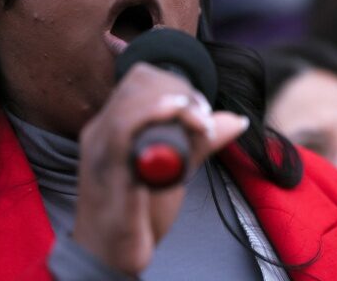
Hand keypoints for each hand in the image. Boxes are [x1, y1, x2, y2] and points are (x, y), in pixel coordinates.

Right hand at [72, 62, 249, 274]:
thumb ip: (198, 142)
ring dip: (172, 103)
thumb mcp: (173, 169)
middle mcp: (100, 133)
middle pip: (135, 84)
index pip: (137, 78)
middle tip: (202, 116)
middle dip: (177, 90)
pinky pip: (122, 134)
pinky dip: (151, 116)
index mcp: (111, 127)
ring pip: (130, 104)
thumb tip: (236, 120)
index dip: (172, 82)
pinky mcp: (109, 175)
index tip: (199, 107)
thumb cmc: (138, 212)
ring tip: (197, 120)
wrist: (110, 257)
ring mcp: (101, 153)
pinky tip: (178, 116)